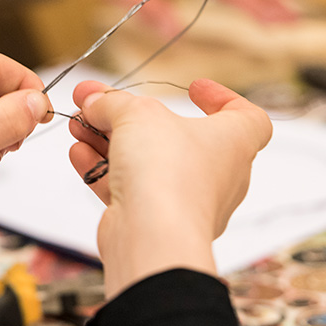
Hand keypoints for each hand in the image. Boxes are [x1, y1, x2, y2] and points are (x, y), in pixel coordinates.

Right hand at [68, 79, 271, 297]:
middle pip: (175, 135)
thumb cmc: (168, 171)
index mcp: (233, 142)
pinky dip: (104, 169)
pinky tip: (78, 153)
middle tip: (101, 103)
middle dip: (131, 118)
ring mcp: (185, 200)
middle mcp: (216, 174)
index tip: (193, 88)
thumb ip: (113, 102)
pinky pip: (130, 189)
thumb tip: (94, 99)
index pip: (247, 118)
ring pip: (147, 163)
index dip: (223, 98)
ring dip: (110, 140)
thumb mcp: (137, 114)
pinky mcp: (156, 221)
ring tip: (79, 124)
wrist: (153, 237)